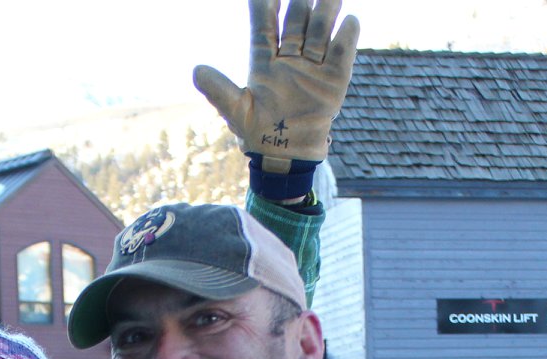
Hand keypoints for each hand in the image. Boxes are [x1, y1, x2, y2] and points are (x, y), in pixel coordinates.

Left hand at [195, 0, 359, 167]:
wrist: (286, 157)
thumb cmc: (258, 134)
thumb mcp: (236, 111)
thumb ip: (218, 90)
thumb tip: (196, 70)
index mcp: (264, 61)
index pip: (264, 25)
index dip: (265, 5)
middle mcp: (289, 58)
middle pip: (296, 22)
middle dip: (300, 5)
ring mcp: (312, 67)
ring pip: (319, 32)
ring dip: (325, 12)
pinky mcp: (334, 81)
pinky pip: (342, 55)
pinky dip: (346, 38)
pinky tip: (350, 21)